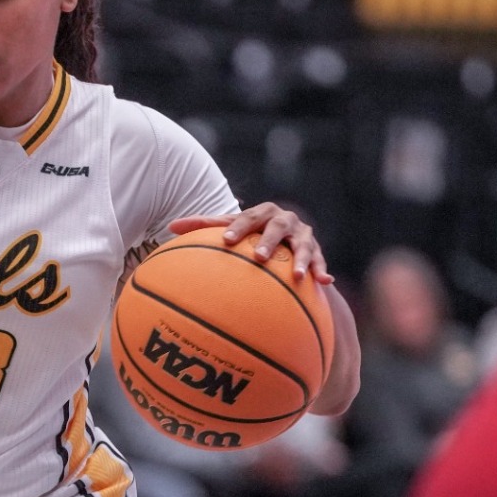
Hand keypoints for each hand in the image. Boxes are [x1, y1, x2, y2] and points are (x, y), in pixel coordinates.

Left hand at [171, 203, 329, 284]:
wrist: (284, 238)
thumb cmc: (250, 233)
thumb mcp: (231, 229)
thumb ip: (204, 226)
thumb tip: (170, 227)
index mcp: (261, 213)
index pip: (248, 217)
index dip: (239, 227)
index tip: (227, 241)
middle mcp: (284, 220)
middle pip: (277, 227)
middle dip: (270, 241)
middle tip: (260, 257)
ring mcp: (301, 235)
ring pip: (303, 245)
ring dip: (301, 259)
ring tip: (296, 276)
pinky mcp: (315, 251)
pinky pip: (320, 261)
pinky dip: (322, 271)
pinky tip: (326, 283)